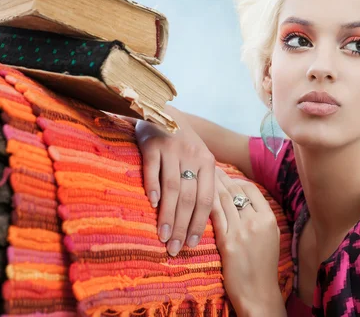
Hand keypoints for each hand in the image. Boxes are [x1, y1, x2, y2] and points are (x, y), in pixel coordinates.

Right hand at [135, 112, 214, 256]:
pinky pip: (152, 170)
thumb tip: (200, 220)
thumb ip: (201, 182)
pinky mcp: (152, 144)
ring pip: (172, 188)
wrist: (161, 111)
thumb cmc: (182, 142)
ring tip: (163, 235)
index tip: (193, 245)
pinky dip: (152, 187)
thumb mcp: (199, 157)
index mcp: (207, 162)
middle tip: (175, 248)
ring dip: (168, 214)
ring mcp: (172, 149)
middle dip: (183, 226)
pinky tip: (151, 205)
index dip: (200, 223)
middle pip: (189, 197)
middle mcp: (192, 155)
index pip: (207, 199)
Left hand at [211, 168, 285, 315]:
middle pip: (235, 192)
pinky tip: (197, 196)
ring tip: (200, 176)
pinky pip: (215, 216)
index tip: (225, 174)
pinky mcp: (228, 242)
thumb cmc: (263, 268)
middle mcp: (256, 221)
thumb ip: (260, 218)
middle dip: (220, 178)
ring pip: (224, 200)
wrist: (258, 293)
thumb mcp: (270, 238)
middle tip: (208, 167)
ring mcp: (242, 231)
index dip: (236, 179)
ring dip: (210, 186)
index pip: (251, 190)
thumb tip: (246, 201)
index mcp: (269, 218)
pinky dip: (206, 203)